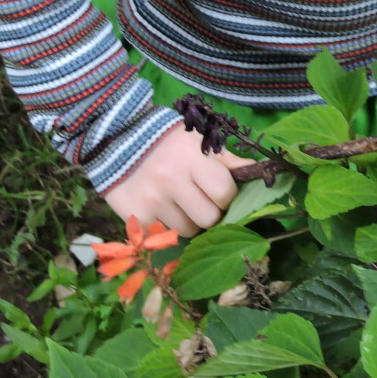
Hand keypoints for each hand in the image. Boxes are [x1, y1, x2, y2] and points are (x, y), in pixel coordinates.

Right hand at [103, 124, 253, 236]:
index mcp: (191, 158)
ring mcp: (151, 200)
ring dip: (189, 222)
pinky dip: (167, 228)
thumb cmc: (168, 142)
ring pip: (187, 232)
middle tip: (200, 200)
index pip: (224, 193)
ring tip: (179, 203)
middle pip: (208, 219)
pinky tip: (161, 209)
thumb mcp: (198, 143)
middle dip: (210, 213)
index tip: (218, 191)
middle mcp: (171, 179)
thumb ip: (227, 161)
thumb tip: (259, 173)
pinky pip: (164, 236)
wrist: (118, 141)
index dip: (227, 197)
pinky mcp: (135, 217)